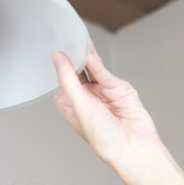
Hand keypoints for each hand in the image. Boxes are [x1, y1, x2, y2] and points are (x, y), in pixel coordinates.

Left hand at [51, 44, 162, 171]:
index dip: (54, 67)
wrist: (133, 146)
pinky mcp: (117, 88)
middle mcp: (84, 98)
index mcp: (69, 106)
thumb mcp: (80, 106)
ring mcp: (101, 92)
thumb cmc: (104, 137)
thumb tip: (58, 59)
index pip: (58, 81)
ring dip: (83, 55)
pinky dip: (96, 62)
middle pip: (74, 72)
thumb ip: (68, 80)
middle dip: (69, 57)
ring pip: (89, 68)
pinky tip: (88, 53)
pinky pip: (103, 71)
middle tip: (62, 38)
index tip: (49, 49)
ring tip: (75, 40)